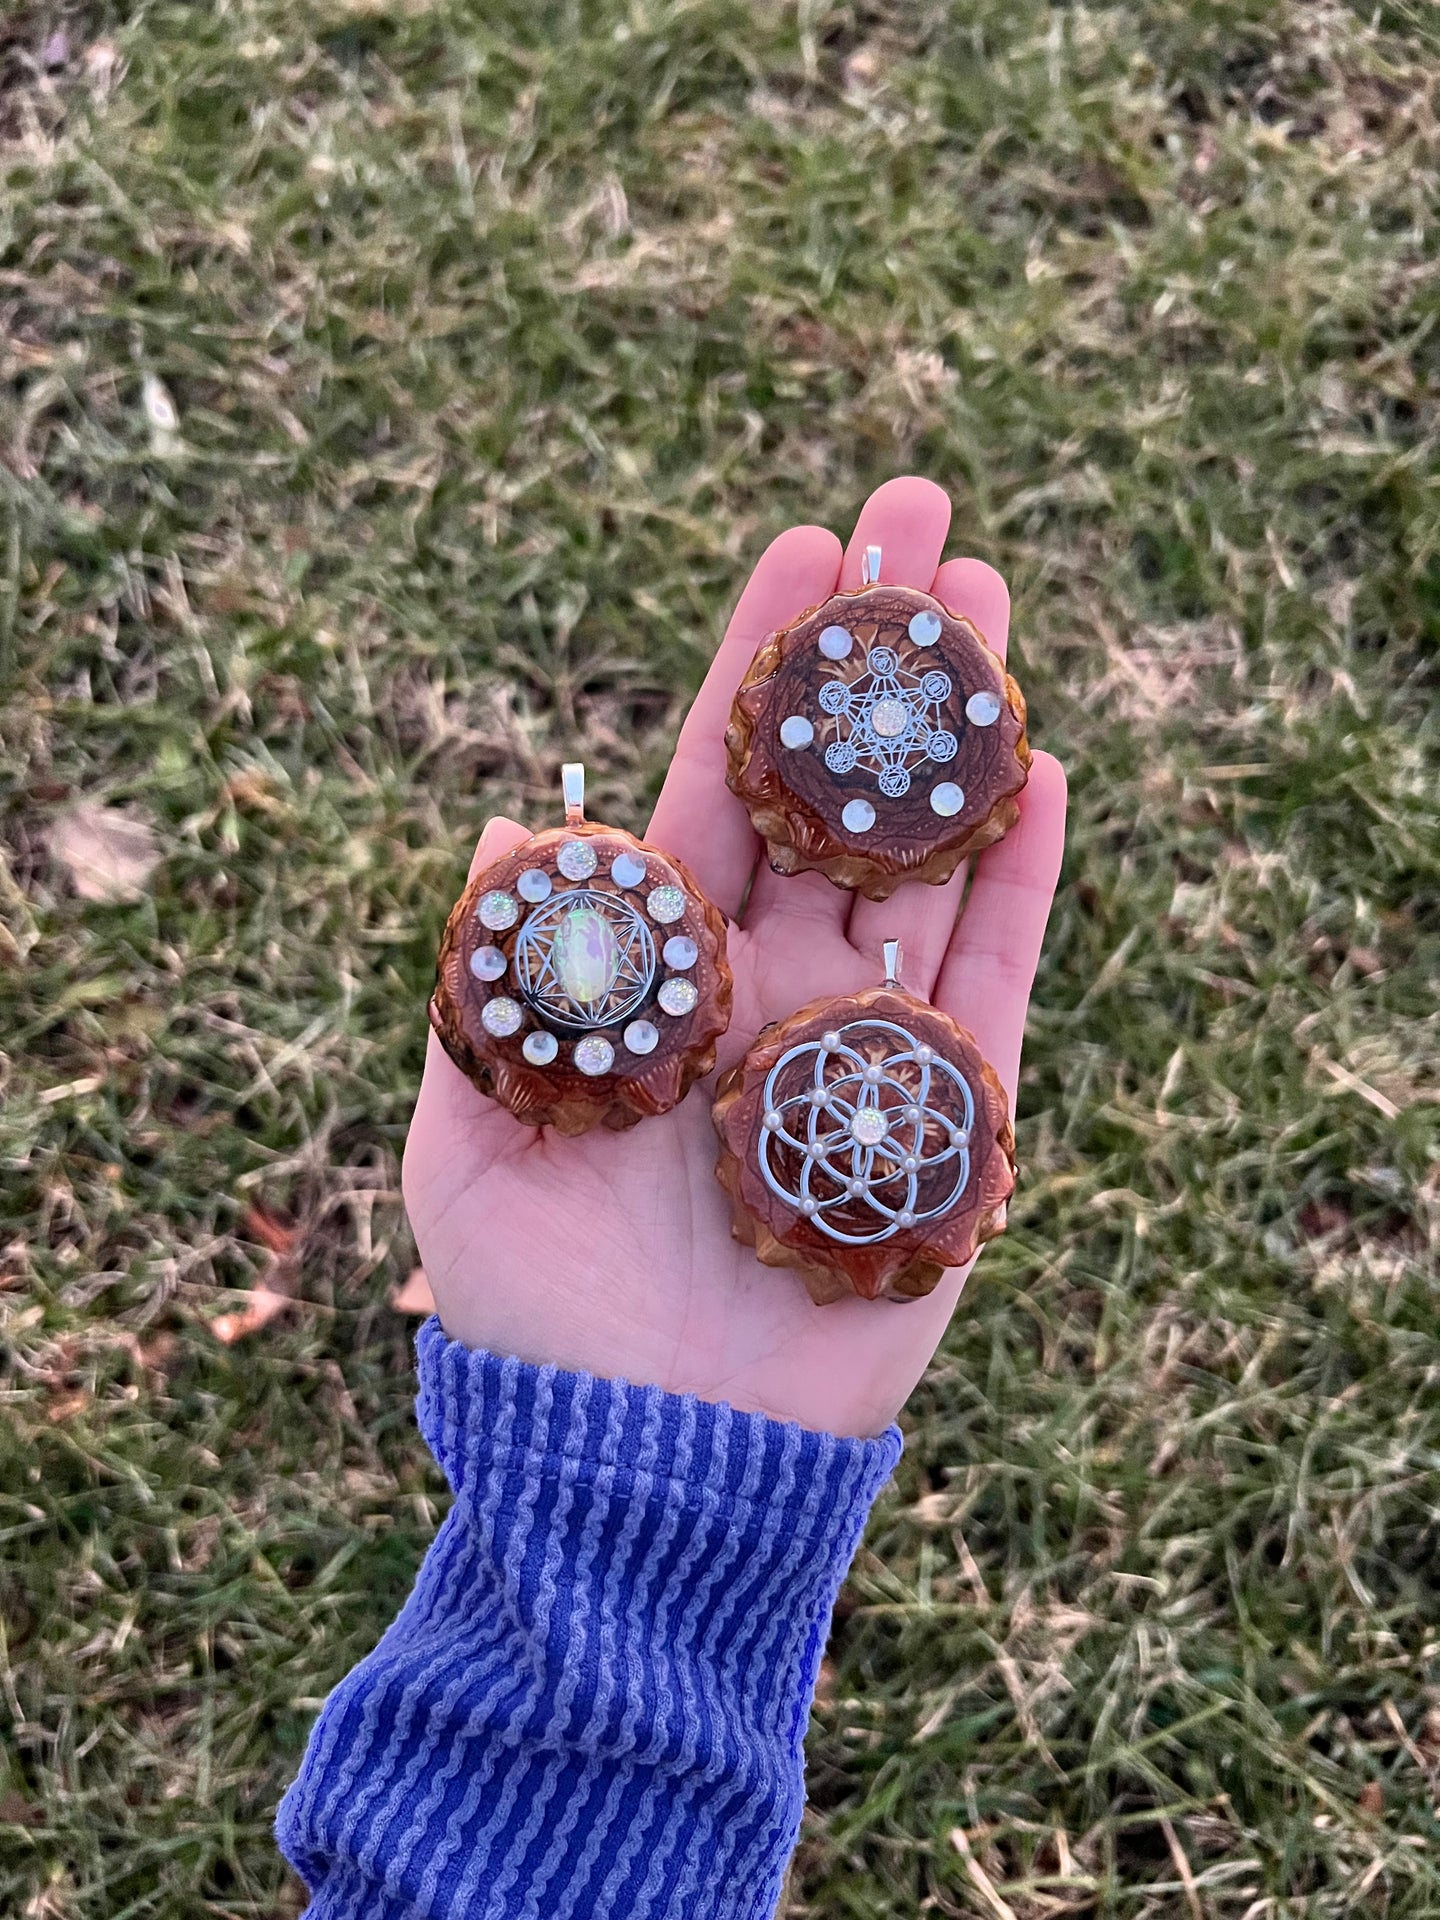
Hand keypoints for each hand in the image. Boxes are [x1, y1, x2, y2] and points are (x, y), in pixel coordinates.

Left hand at [401, 478, 1066, 1437]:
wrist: (646, 1462)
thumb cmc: (536, 1319)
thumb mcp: (469, 1141)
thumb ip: (491, 986)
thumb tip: (505, 829)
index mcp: (662, 978)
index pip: (717, 790)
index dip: (755, 672)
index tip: (798, 548)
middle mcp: (767, 987)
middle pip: (833, 794)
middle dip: (874, 659)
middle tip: (920, 519)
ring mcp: (860, 1040)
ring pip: (922, 858)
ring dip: (956, 734)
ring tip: (988, 603)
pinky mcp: (942, 1119)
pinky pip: (990, 980)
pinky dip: (1019, 882)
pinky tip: (1038, 776)